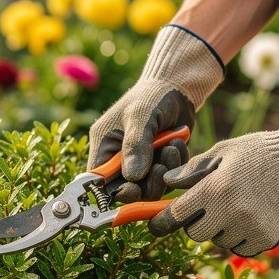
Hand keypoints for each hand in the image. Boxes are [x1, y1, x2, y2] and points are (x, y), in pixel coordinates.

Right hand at [88, 25, 223, 201]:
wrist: (177, 88)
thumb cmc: (151, 97)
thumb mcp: (140, 117)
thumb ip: (135, 147)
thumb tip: (132, 179)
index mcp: (104, 146)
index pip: (100, 181)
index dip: (113, 190)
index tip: (133, 188)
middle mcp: (119, 159)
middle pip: (126, 190)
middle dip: (145, 183)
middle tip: (159, 167)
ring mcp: (140, 163)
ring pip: (148, 188)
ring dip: (163, 173)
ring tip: (172, 148)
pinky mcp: (158, 164)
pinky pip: (166, 179)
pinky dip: (174, 166)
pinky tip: (178, 144)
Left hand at [149, 105, 278, 254]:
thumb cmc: (259, 153)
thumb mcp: (223, 153)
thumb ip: (192, 170)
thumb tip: (166, 182)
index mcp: (215, 189)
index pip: (177, 215)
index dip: (162, 222)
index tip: (155, 225)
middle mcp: (231, 212)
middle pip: (196, 234)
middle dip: (195, 223)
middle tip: (207, 208)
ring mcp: (250, 228)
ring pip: (219, 242)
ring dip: (220, 230)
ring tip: (236, 206)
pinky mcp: (266, 239)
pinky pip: (241, 248)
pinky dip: (240, 238)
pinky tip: (250, 217)